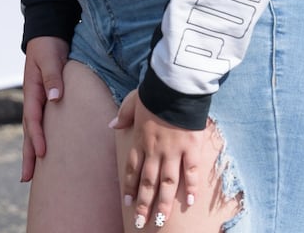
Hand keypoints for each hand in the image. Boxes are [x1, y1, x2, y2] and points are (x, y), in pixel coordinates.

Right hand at [20, 35, 68, 181]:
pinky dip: (39, 139)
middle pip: (28, 131)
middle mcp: (33, 99)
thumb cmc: (49, 45)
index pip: (33, 118)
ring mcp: (38, 101)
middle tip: (26, 178)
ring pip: (33, 130)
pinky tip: (44, 152)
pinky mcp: (45, 101)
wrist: (47, 35)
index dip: (37, 136)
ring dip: (31, 152)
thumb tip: (55, 98)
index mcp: (33, 90)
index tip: (42, 153)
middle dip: (28, 155)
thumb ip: (52, 76)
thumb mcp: (50, 57)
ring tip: (31, 175)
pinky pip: (41, 124)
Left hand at [112, 92, 222, 229]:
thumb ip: (123, 115)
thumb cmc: (154, 91)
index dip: (131, 187)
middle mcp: (156, 149)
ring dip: (163, 202)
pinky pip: (191, 171)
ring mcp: (174, 151)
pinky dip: (191, 187)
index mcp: (140, 139)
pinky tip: (189, 202)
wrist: (176, 85)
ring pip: (167, 182)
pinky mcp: (191, 148)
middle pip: (148, 181)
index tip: (128, 202)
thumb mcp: (132, 101)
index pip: (133, 168)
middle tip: (141, 222)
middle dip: (144, 203)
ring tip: (160, 220)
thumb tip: (112, 125)